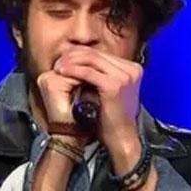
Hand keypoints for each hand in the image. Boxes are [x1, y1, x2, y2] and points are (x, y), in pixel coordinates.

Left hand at [53, 45, 142, 171]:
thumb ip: (103, 75)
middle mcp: (131, 69)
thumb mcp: (111, 91)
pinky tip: (62, 72)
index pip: (102, 54)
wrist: (121, 137)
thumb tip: (81, 62)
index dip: (81, 54)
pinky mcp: (114, 85)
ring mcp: (124, 76)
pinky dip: (72, 70)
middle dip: (74, 56)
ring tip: (57, 67)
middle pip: (96, 54)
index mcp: (132, 69)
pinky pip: (88, 72)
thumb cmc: (113, 118)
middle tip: (58, 61)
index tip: (65, 59)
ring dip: (71, 61)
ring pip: (91, 59)